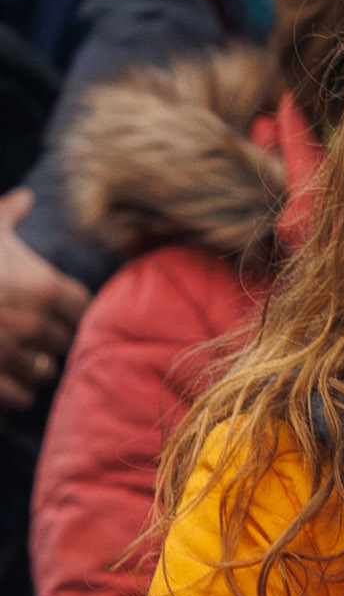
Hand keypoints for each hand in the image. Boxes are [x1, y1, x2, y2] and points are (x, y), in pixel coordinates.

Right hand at [0, 190, 89, 410]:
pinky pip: (20, 398)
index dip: (68, 312)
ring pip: (44, 373)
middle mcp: (35, 324)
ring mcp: (12, 355)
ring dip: (31, 367)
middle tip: (28, 334)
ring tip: (11, 356)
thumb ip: (6, 215)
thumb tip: (26, 196)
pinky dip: (12, 392)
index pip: (83, 310)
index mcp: (43, 287)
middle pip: (67, 344)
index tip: (53, 309)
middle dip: (49, 340)